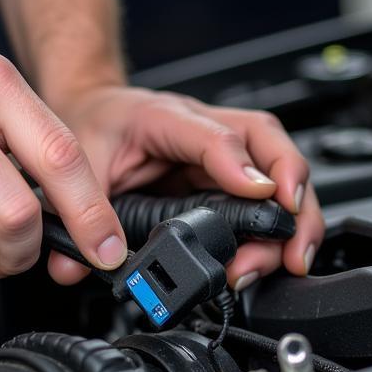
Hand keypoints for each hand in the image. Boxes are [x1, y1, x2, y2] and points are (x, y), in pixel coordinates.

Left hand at [47, 85, 324, 288]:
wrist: (95, 108)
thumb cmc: (96, 125)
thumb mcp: (80, 164)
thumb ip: (78, 212)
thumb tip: (77, 263)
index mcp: (164, 116)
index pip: (213, 135)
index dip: (239, 166)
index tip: (260, 195)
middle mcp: (204, 127)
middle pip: (269, 147)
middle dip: (291, 196)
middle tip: (291, 244)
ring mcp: (223, 150)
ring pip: (280, 170)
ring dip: (294, 218)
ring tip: (291, 260)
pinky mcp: (228, 174)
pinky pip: (270, 193)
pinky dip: (284, 224)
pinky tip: (283, 253)